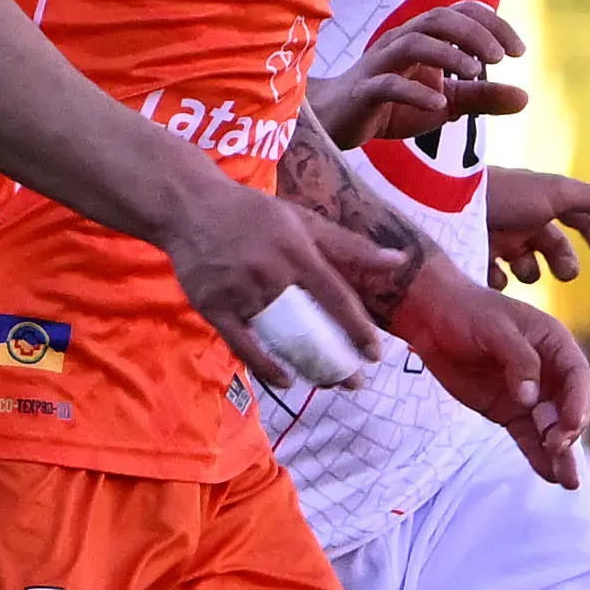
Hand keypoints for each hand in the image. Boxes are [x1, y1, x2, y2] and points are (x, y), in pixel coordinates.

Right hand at [156, 175, 411, 390]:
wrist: (190, 207)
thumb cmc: (255, 214)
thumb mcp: (304, 220)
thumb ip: (350, 245)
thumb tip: (399, 258)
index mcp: (296, 251)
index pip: (335, 297)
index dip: (357, 328)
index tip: (375, 354)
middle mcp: (269, 273)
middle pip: (308, 327)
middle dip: (335, 360)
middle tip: (355, 383)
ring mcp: (240, 293)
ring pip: (277, 339)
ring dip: (304, 366)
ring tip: (325, 382)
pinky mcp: (214, 307)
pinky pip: (243, 346)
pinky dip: (265, 367)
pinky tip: (285, 380)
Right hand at [308, 3, 527, 150]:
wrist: (338, 122)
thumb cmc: (394, 106)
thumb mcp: (446, 104)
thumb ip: (482, 98)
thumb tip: (526, 98)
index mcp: (425, 38)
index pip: (462, 13)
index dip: (493, 24)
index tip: (518, 52)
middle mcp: (403, 41)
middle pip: (439, 18)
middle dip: (474, 33)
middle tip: (500, 58)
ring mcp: (381, 64)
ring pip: (413, 42)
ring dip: (448, 54)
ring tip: (474, 73)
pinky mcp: (365, 92)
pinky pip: (388, 84)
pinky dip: (416, 93)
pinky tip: (440, 107)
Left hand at [393, 263, 589, 486]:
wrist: (432, 319)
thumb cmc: (468, 312)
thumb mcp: (494, 328)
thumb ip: (518, 359)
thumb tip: (531, 397)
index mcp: (554, 344)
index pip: (576, 375)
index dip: (578, 401)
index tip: (569, 424)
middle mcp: (549, 372)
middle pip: (569, 406)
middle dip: (568, 430)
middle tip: (557, 448)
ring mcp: (530, 396)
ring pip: (552, 428)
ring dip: (561, 453)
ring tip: (568, 481)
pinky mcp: (509, 412)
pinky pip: (528, 437)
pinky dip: (537, 456)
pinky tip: (549, 475)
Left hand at [484, 167, 589, 284]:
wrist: (444, 200)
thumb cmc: (505, 193)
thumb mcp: (556, 194)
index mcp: (545, 201)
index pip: (585, 221)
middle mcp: (524, 218)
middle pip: (557, 248)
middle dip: (565, 263)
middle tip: (565, 274)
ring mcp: (500, 238)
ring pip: (527, 267)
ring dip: (530, 273)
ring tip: (523, 273)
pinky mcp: (475, 256)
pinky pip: (496, 279)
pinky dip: (499, 283)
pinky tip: (494, 279)